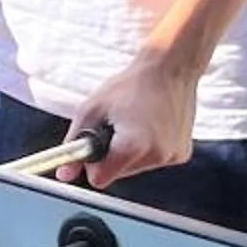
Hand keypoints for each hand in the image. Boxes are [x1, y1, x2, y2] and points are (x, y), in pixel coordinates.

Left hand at [61, 51, 202, 188]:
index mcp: (133, 147)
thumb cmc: (130, 85)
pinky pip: (152, 161)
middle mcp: (156, 156)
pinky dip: (146, 149)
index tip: (94, 144)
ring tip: (134, 123)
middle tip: (116, 126)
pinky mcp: (182, 154)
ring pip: (134, 169)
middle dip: (110, 156)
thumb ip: (75, 145)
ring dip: (128, 152)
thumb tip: (64, 174)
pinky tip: (150, 126)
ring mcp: (172, 157)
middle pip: (117, 174)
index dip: (92, 163)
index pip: (100, 179)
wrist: (170, 68)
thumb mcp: (91, 110)